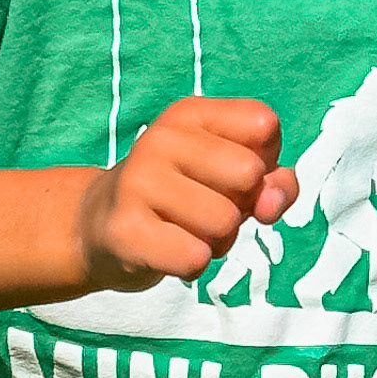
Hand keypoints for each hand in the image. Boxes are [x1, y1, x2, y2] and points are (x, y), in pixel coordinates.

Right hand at [79, 97, 297, 291]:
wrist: (101, 227)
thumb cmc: (183, 197)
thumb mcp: (233, 177)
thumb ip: (275, 182)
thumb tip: (272, 204)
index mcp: (190, 113)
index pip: (264, 125)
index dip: (265, 162)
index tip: (230, 174)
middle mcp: (161, 138)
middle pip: (249, 176)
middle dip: (241, 205)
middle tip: (206, 208)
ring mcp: (139, 181)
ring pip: (225, 222)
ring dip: (218, 240)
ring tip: (187, 231)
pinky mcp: (125, 229)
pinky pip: (195, 257)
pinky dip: (193, 264)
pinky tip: (169, 250)